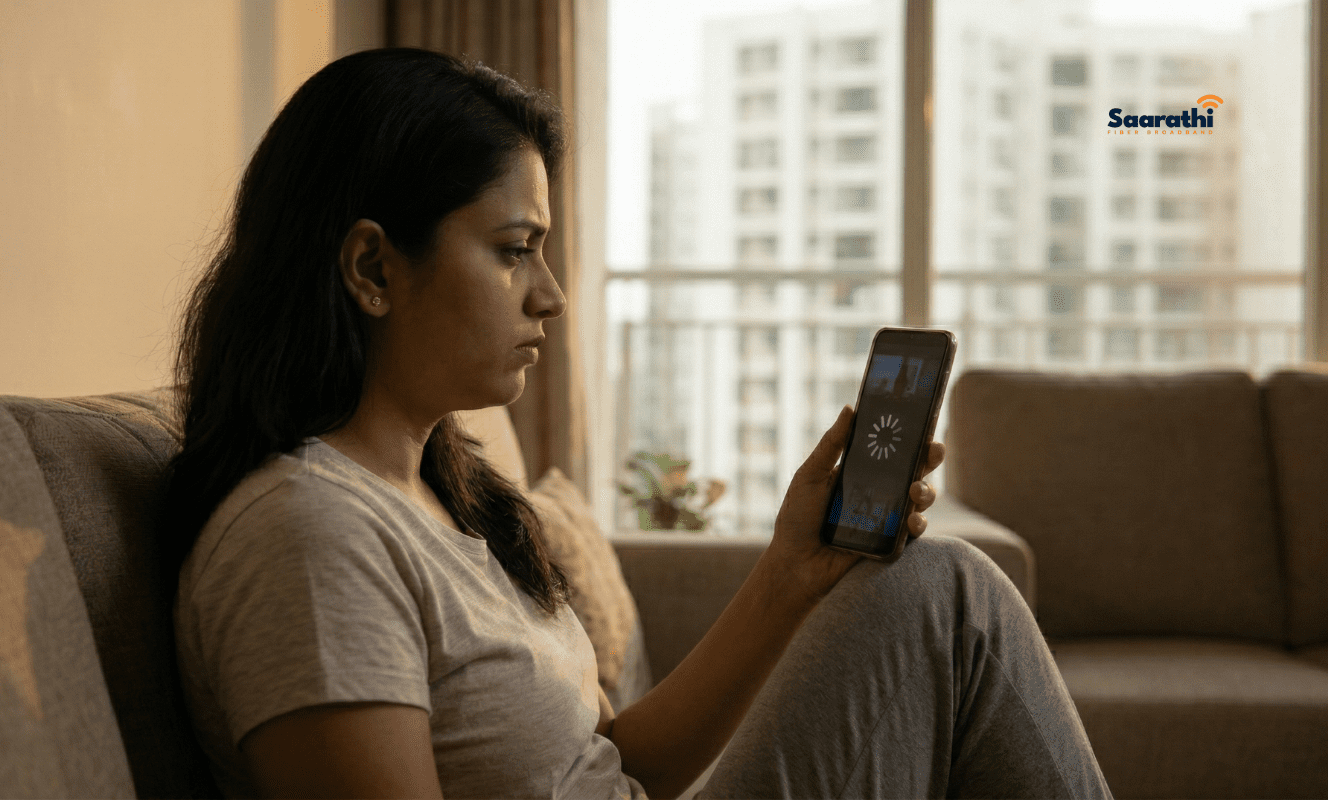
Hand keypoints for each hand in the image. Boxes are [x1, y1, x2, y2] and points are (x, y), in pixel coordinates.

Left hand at [765, 405, 945, 604]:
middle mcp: (877, 491)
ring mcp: (886, 516)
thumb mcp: (810, 476)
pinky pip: (914, 529)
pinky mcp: (890, 541)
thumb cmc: (796, 518)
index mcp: (859, 471)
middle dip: (929, 458)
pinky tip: (912, 520)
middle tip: (934, 451)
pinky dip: (919, 523)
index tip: (922, 422)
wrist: (796, 565)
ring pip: (920, 498)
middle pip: (913, 469)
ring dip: (926, 490)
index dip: (909, 436)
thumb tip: (850, 408)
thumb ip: (831, 445)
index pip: (890, 449)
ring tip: (915, 491)